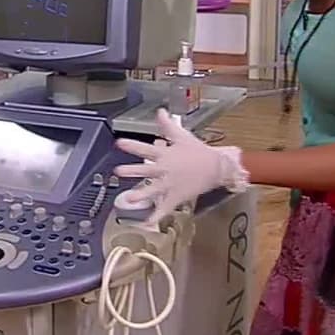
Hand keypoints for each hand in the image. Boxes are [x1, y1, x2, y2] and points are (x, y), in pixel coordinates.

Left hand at [112, 109, 247, 225]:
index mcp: (166, 154)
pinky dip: (156, 217)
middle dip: (132, 170)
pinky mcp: (176, 196)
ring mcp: (171, 184)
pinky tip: (146, 223)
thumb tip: (160, 111)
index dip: (132, 146)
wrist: (216, 168)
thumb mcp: (182, 136)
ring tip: (129, 199)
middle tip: (118, 171)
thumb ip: (167, 126)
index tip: (118, 143)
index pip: (146, 149)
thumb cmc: (198, 152)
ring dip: (141, 194)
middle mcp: (166, 169)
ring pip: (154, 190)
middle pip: (147, 170)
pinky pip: (165, 208)